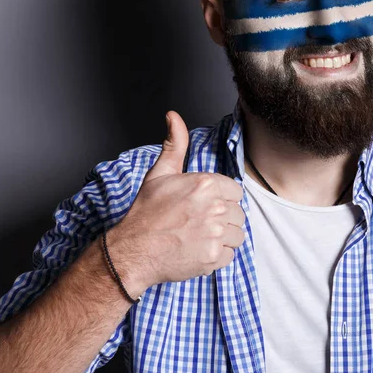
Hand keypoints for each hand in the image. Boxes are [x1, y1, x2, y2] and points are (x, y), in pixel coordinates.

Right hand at [106, 111, 244, 295]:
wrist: (133, 249)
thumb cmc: (147, 211)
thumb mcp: (160, 173)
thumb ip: (175, 144)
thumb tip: (173, 116)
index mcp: (206, 184)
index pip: (235, 192)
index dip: (221, 199)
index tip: (204, 205)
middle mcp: (214, 207)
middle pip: (238, 213)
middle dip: (222, 218)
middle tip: (198, 222)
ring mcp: (214, 233)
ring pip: (238, 234)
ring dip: (223, 237)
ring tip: (199, 236)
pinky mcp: (213, 257)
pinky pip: (230, 255)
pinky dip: (217, 255)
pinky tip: (198, 250)